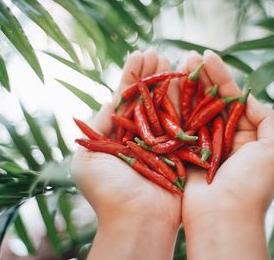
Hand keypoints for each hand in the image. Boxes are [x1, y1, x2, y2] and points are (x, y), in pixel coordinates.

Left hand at [71, 51, 180, 259]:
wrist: (136, 220)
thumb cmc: (107, 192)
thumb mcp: (87, 157)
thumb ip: (97, 126)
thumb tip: (108, 100)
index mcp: (119, 136)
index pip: (127, 100)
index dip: (133, 78)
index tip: (139, 56)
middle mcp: (142, 136)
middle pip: (148, 100)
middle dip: (152, 76)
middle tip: (157, 53)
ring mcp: (164, 142)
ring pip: (167, 107)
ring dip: (169, 82)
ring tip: (172, 58)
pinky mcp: (182, 150)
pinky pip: (183, 122)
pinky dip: (185, 101)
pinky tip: (186, 79)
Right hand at [180, 51, 273, 259]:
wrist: (223, 216)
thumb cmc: (251, 184)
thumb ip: (269, 121)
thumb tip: (251, 98)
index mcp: (246, 135)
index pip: (232, 98)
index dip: (221, 76)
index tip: (208, 56)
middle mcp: (223, 138)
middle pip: (211, 100)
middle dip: (201, 77)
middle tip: (189, 55)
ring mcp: (201, 144)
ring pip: (193, 110)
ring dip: (186, 87)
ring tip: (177, 64)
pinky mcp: (183, 152)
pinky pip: (178, 125)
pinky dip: (173, 107)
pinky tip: (167, 87)